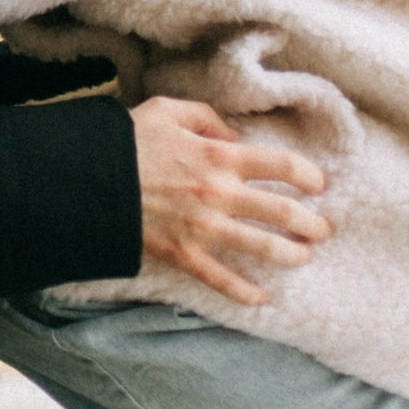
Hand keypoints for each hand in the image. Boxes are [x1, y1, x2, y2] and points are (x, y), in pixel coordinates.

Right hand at [129, 98, 331, 308]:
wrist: (85, 179)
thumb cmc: (125, 140)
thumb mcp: (168, 110)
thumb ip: (207, 118)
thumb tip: (234, 136)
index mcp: (219, 154)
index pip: (281, 165)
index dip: (307, 175)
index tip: (318, 184)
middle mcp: (220, 193)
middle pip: (282, 211)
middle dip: (311, 222)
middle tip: (324, 229)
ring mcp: (203, 228)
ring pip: (262, 247)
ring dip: (291, 254)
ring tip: (305, 257)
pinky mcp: (183, 254)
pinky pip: (221, 278)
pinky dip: (244, 292)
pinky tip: (262, 299)